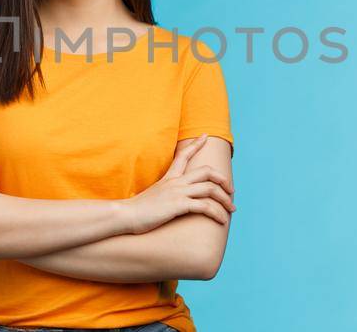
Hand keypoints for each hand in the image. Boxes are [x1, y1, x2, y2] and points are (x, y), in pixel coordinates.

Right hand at [117, 135, 235, 234]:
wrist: (125, 215)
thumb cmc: (136, 210)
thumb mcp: (152, 196)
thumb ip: (162, 194)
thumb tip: (166, 200)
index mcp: (169, 178)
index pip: (183, 155)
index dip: (195, 144)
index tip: (205, 136)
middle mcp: (175, 182)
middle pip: (206, 171)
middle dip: (223, 179)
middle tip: (231, 190)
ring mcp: (177, 192)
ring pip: (210, 188)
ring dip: (225, 199)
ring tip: (231, 209)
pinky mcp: (178, 205)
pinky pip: (205, 206)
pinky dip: (217, 213)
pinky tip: (222, 220)